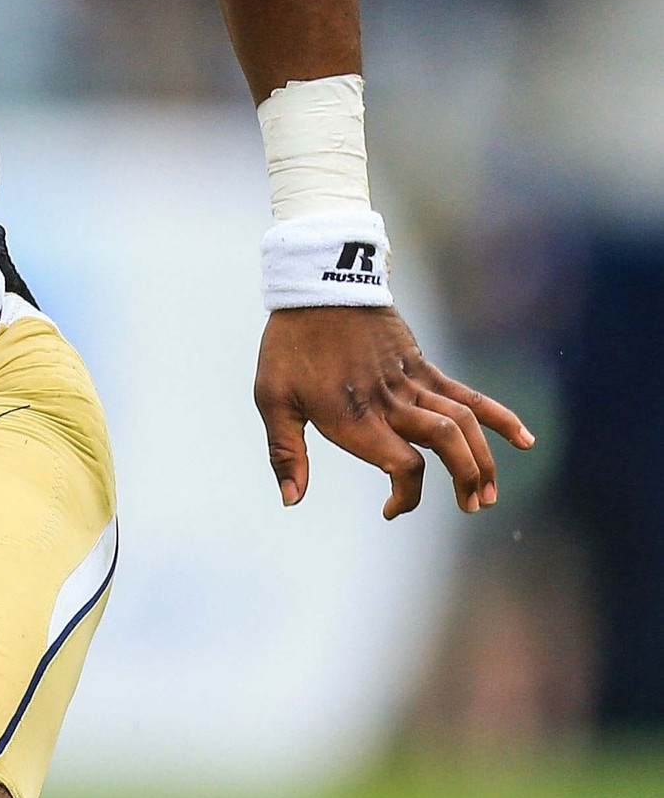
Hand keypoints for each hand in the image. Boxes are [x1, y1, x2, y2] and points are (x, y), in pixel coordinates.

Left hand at [253, 306, 533, 518]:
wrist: (315, 287)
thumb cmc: (289, 345)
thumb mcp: (271, 397)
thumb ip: (284, 452)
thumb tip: (290, 500)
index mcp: (354, 416)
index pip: (403, 465)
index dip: (406, 495)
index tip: (391, 510)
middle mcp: (389, 402)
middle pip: (445, 444)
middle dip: (466, 479)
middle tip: (471, 507)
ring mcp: (410, 382)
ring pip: (463, 422)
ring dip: (484, 458)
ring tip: (490, 493)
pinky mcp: (421, 365)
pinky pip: (466, 393)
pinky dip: (498, 416)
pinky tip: (525, 440)